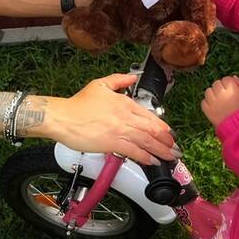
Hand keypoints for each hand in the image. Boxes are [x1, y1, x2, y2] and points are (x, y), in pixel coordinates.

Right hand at [47, 73, 175, 164]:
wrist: (63, 117)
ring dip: (161, 151)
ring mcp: (120, 130)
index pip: (150, 116)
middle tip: (175, 149)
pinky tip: (152, 161)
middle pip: (153, 130)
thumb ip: (119, 80)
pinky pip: (133, 151)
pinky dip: (145, 157)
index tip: (170, 134)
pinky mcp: (112, 143)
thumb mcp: (100, 84)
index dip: (163, 127)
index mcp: (124, 103)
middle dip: (167, 141)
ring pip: (147, 141)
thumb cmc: (78, 104)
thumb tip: (132, 77)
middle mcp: (125, 116)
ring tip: (169, 157)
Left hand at [201, 76, 238, 125]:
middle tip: (226, 96)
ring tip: (219, 102)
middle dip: (220, 88)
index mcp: (232, 88)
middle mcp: (221, 93)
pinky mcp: (207, 110)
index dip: (229, 84)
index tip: (232, 91)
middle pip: (216, 83)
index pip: (226, 79)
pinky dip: (208, 103)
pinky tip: (215, 108)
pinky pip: (204, 101)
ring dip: (213, 94)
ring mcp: (212, 101)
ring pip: (208, 91)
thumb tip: (233, 77)